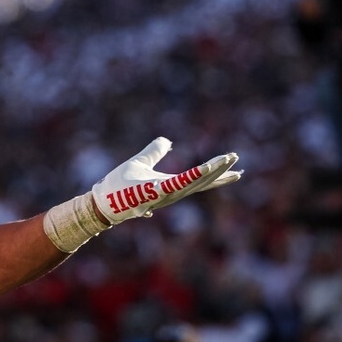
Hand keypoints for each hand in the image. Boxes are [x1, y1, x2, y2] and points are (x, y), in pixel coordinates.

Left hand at [92, 137, 239, 224]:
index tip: (236, 169)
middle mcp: (172, 193)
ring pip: (194, 182)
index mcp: (171, 186)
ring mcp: (165, 194)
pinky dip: (192, 177)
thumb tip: (167, 141)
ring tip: (228, 159)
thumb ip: (154, 152)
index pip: (199, 181)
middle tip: (237, 161)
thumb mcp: (140, 162)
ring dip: (212, 171)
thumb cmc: (119, 185)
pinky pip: (177, 184)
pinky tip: (204, 168)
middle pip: (202, 183)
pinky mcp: (155, 192)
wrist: (103, 200)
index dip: (217, 174)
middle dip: (220, 172)